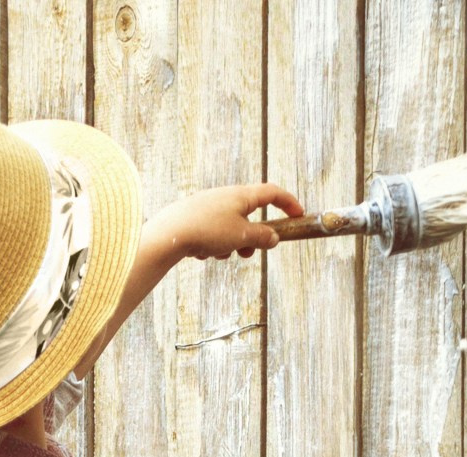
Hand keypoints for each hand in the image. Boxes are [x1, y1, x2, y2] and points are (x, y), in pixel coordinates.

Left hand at [152, 183, 303, 260]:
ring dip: (231, 244)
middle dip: (252, 237)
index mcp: (242, 195)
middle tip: (249, 253)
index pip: (273, 193)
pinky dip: (212, 245)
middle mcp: (225, 196)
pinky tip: (199, 252)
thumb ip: (261, 237)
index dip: (289, 203)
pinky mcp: (193, 218)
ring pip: (230, 228)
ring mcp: (208, 206)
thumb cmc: (207, 231)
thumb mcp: (242, 237)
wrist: (167, 235)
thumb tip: (273, 238)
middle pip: (250, 215)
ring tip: (218, 254)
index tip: (298, 215)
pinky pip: (212, 233)